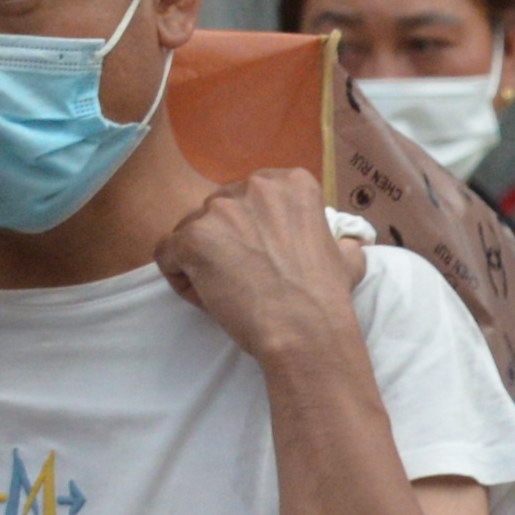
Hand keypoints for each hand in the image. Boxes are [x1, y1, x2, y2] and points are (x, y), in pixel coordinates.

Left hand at [152, 166, 371, 365]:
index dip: (252, 229)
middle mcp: (255, 186)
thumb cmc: (326, 299)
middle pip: (219, 209)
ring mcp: (220, 210)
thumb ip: (339, 241)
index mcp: (292, 184)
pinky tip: (207, 296)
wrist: (305, 330)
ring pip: (190, 229)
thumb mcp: (347, 259)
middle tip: (244, 276)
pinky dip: (179, 276)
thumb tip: (348, 244)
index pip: (251, 196)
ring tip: (226, 291)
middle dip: (224, 241)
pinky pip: (167, 252)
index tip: (263, 257)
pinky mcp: (192, 238)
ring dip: (202, 258)